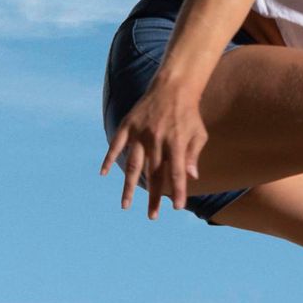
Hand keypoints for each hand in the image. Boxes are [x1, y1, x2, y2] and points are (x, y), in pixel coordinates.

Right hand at [100, 81, 207, 219]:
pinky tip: (104, 173)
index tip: (178, 208)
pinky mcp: (128, 125)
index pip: (177, 172)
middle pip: (154, 174)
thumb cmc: (188, 114)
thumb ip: (194, 154)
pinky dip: (109, 158)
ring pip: (133, 165)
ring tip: (126, 205)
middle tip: (152, 217)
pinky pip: (116, 144)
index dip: (178, 190)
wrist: (173, 86)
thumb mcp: (198, 133)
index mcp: (176, 142)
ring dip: (129, 186)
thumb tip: (191, 177)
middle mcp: (157, 139)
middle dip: (154, 197)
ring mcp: (140, 132)